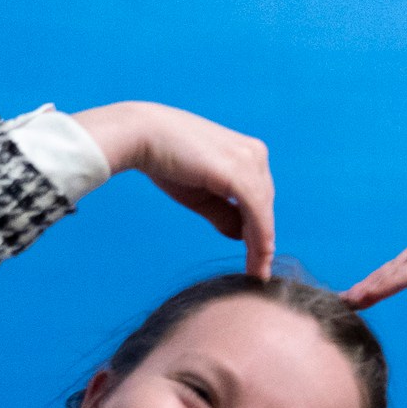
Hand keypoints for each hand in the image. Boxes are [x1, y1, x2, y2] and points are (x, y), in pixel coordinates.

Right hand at [72, 102, 274, 277]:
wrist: (141, 135)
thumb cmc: (166, 160)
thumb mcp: (201, 194)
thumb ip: (224, 213)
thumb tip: (241, 235)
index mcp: (246, 153)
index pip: (260, 197)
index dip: (260, 230)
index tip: (260, 260)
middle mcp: (255, 153)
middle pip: (265, 206)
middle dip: (262, 240)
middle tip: (259, 271)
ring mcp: (250, 161)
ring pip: (263, 212)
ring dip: (262, 245)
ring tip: (257, 272)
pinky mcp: (240, 173)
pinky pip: (257, 214)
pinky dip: (259, 238)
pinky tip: (257, 258)